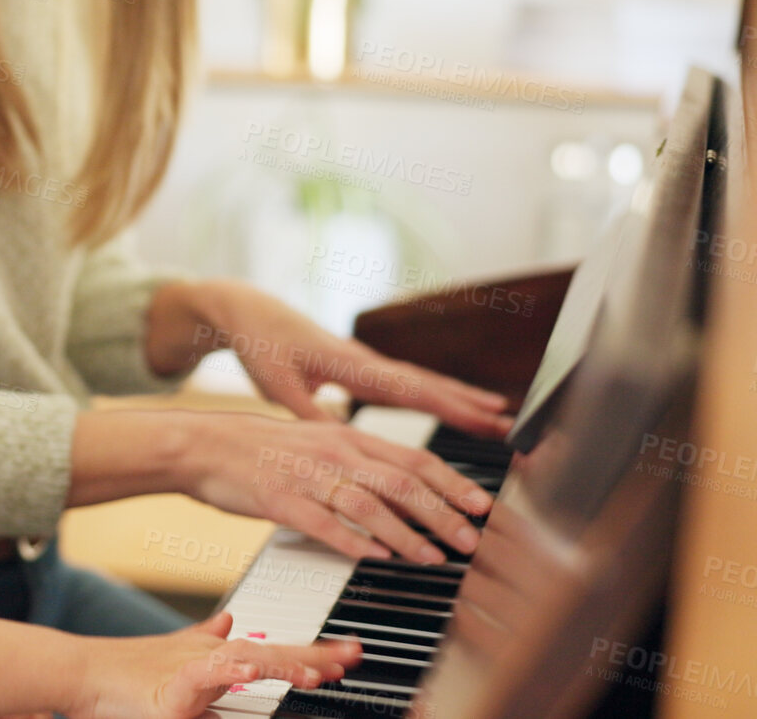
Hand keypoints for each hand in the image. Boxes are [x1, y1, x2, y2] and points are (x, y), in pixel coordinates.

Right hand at [70, 612, 359, 718]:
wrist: (79, 673)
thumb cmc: (122, 672)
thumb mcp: (174, 656)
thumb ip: (206, 641)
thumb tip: (229, 624)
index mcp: (215, 653)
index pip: (274, 650)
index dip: (312, 651)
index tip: (348, 653)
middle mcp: (209, 655)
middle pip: (272, 652)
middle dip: (316, 656)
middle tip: (353, 657)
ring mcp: (190, 669)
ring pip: (246, 662)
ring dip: (283, 665)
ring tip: (317, 673)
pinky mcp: (170, 690)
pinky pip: (205, 677)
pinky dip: (230, 672)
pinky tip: (252, 672)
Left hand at [163, 280, 513, 438]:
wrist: (247, 312)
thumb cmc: (260, 346)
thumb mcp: (279, 385)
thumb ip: (312, 415)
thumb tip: (343, 443)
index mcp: (352, 365)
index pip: (414, 390)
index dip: (452, 408)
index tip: (488, 421)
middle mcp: (367, 362)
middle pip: (429, 384)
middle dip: (469, 404)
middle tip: (510, 423)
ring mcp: (366, 363)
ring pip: (421, 381)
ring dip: (458, 397)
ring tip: (495, 413)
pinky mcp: (358, 367)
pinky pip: (404, 382)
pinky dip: (432, 393)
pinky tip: (445, 402)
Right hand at [179, 412, 492, 562]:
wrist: (204, 444)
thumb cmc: (261, 447)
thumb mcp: (317, 440)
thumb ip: (359, 458)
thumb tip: (402, 483)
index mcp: (347, 436)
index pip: (413, 458)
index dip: (453, 483)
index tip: (482, 506)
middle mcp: (334, 452)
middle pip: (402, 481)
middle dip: (443, 513)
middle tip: (470, 539)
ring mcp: (307, 476)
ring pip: (369, 505)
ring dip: (407, 535)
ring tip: (432, 558)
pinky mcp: (280, 500)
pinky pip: (323, 523)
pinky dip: (352, 542)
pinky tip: (374, 558)